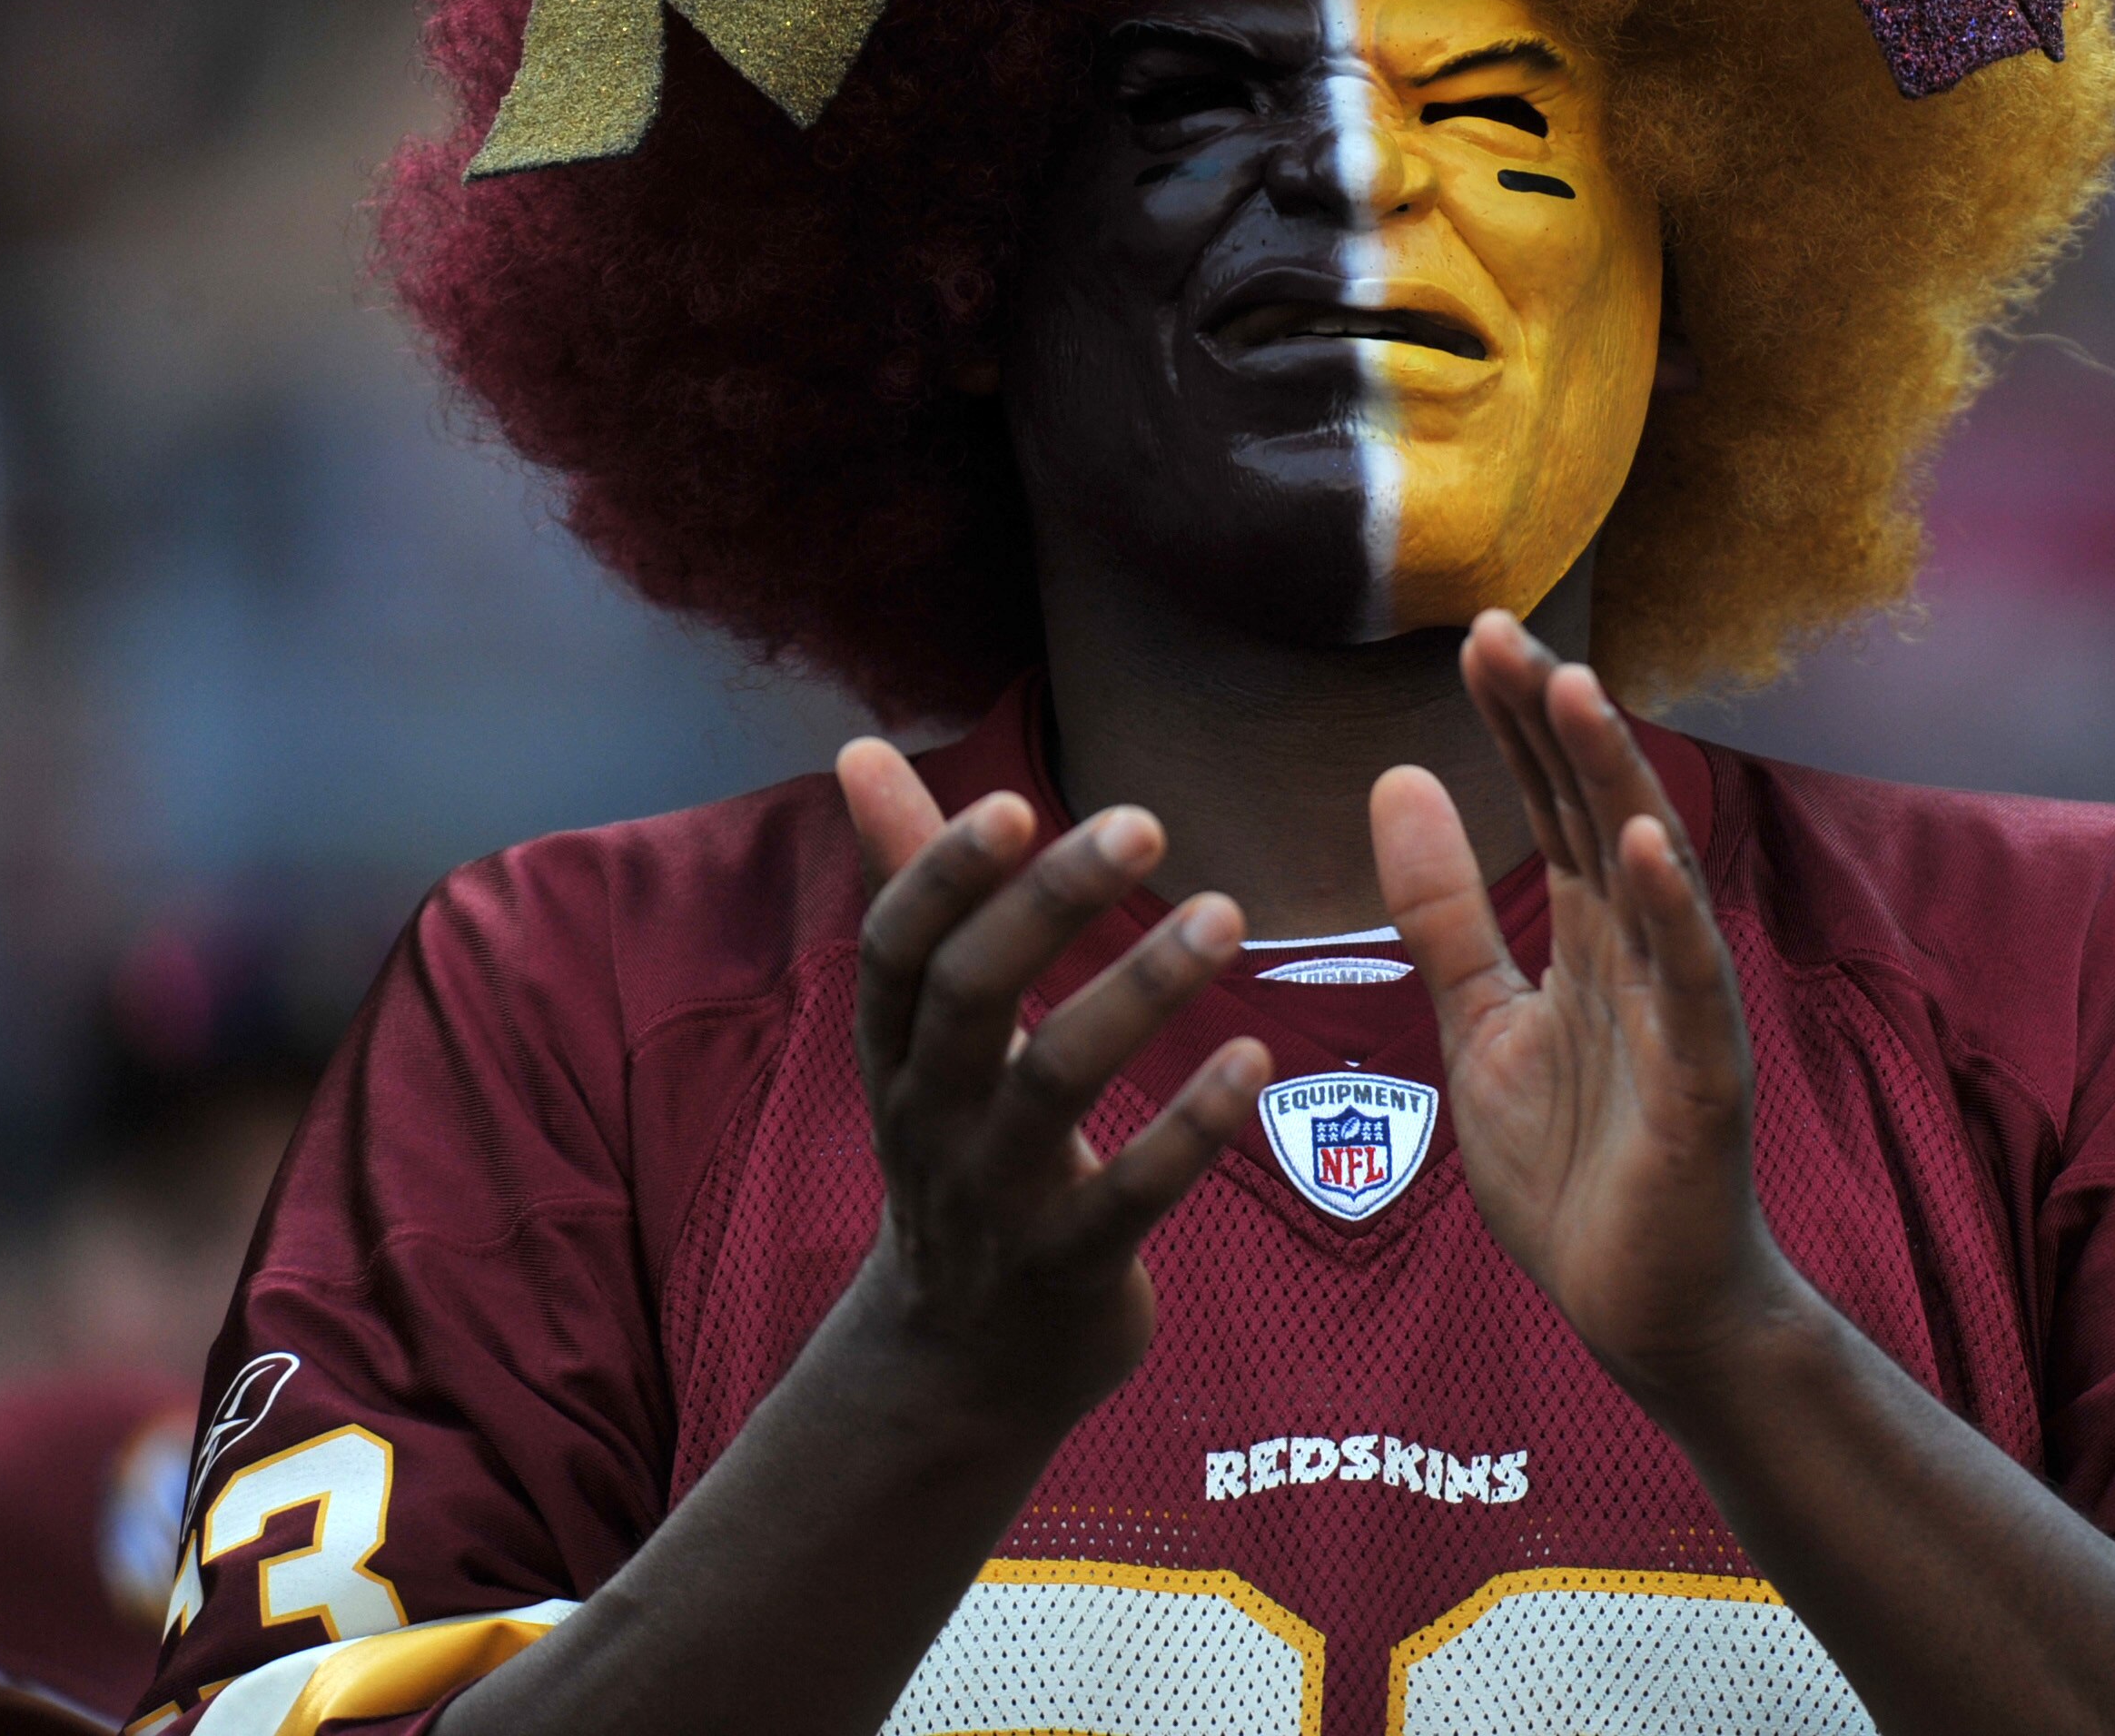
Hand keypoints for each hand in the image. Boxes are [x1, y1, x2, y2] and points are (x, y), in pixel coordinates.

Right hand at [838, 740, 1270, 1434]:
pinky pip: (1128, 1197)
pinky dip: (1189, 1128)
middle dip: (1046, 907)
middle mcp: (933, 1116)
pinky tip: (1257, 1059)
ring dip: (1136, 994)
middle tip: (1144, 819)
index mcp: (898, 1050)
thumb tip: (857, 749)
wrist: (955, 1365)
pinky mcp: (1066, 1270)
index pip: (897, 949)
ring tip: (1224, 913)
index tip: (1013, 801)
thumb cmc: (959, 1151)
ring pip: (1052, 1087)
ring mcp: (995, 1199)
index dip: (942, 875)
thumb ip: (908, 885)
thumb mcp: (920, 1033)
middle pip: (969, 997)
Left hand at [1372, 615, 1800, 1393]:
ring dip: (1617, 782)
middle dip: (1556, 722)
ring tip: (1575, 693)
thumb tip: (1396, 777)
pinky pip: (1688, 985)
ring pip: (1653, 874)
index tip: (1476, 636)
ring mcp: (1680, 1011)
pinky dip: (1670, 913)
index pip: (1556, 803)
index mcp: (1591, 936)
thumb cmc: (1578, 1167)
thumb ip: (1444, 912)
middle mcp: (1643, 953)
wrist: (1642, 1307)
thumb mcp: (1480, 1023)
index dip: (1519, 723)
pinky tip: (1645, 846)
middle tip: (1503, 633)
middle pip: (1601, 811)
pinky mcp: (1702, 1082)